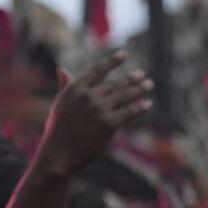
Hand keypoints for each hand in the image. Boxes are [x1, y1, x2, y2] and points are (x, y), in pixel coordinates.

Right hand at [34, 53, 151, 177]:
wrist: (58, 153)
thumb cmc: (58, 128)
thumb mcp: (60, 104)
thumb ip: (65, 86)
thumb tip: (62, 70)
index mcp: (75, 89)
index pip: (98, 70)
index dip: (113, 61)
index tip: (124, 54)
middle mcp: (88, 96)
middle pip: (115, 84)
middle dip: (131, 79)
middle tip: (142, 75)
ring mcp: (99, 110)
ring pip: (125, 96)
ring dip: (140, 89)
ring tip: (149, 85)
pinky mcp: (109, 124)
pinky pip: (129, 112)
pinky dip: (140, 107)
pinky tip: (148, 104)